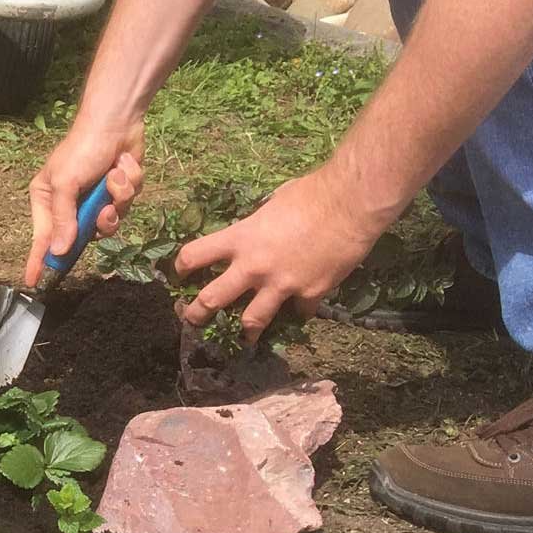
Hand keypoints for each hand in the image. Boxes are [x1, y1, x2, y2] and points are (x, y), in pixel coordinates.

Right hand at [25, 121, 145, 285]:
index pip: (42, 238)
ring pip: (109, 223)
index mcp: (47, 199)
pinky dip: (127, 187)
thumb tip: (58, 251)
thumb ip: (63, 219)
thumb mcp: (65, 183)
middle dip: (97, 220)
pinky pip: (126, 206)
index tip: (33, 283)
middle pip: (82, 236)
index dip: (39, 261)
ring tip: (114, 177)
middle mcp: (70, 204)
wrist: (116, 123)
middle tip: (103, 209)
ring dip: (117, 200)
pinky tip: (123, 167)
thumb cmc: (82, 150)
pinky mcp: (118, 195)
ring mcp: (96, 201)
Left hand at [172, 168, 386, 341]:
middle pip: (212, 299)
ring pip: (251, 320)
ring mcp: (281, 285)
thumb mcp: (270, 205)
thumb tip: (254, 229)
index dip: (182, 266)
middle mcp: (253, 267)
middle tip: (192, 319)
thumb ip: (256, 225)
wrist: (350, 205)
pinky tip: (300, 312)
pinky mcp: (310, 294)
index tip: (182, 273)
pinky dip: (298, 313)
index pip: (194, 256)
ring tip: (243, 338)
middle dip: (196, 313)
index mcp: (239, 239)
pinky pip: (299, 313)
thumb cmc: (310, 194)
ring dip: (245, 331)